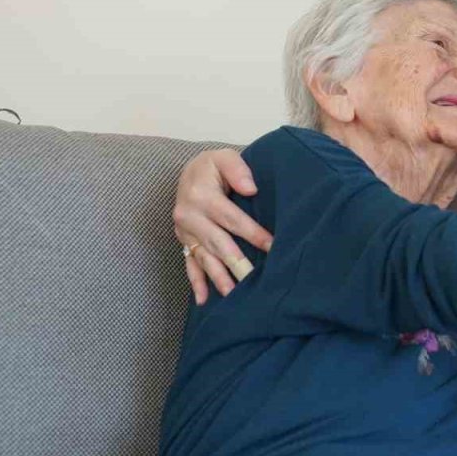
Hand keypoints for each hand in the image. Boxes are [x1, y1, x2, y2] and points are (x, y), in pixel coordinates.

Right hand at [172, 149, 272, 303]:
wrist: (188, 172)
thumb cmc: (212, 166)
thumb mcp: (223, 157)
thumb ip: (237, 169)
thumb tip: (251, 188)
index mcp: (201, 196)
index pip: (232, 219)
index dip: (253, 234)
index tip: (272, 247)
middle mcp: (189, 216)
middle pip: (218, 243)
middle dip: (236, 263)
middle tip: (252, 280)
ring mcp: (185, 232)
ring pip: (204, 258)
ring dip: (218, 278)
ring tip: (232, 295)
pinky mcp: (183, 242)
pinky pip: (189, 264)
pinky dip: (196, 283)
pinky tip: (203, 300)